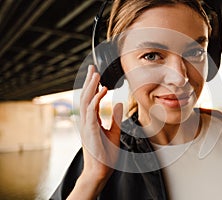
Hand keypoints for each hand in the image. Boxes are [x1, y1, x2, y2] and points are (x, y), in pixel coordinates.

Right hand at [74, 65, 122, 195]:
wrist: (100, 171)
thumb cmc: (105, 154)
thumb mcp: (114, 132)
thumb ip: (115, 117)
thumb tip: (117, 103)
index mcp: (91, 121)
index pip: (90, 99)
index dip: (92, 86)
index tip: (96, 74)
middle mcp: (87, 121)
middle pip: (85, 96)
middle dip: (89, 81)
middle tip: (93, 67)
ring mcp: (87, 126)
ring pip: (86, 101)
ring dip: (91, 86)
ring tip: (96, 74)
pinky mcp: (91, 131)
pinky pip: (92, 112)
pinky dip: (96, 100)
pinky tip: (102, 90)